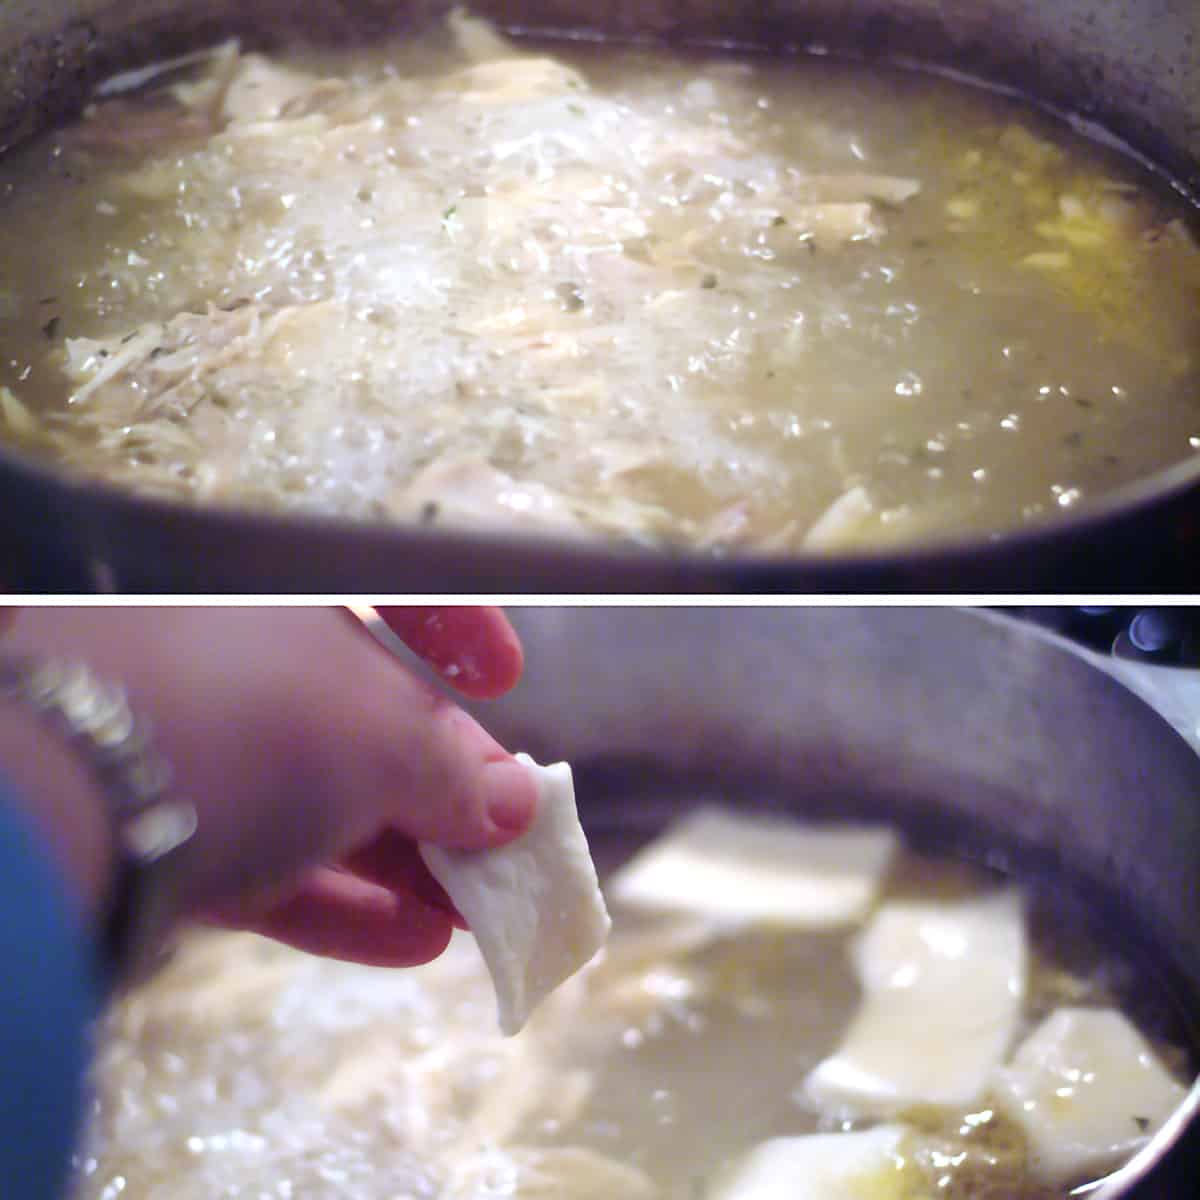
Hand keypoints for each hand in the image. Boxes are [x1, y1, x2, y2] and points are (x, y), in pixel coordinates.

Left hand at [1, 606, 536, 969]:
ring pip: (315, 799)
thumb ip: (456, 774)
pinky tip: (413, 941)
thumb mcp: (385, 739)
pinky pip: (265, 858)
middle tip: (502, 845)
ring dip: (404, 860)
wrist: (69, 805)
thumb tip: (517, 805)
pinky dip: (340, 899)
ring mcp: (190, 745)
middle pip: (360, 716)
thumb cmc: (255, 722)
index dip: (461, 626)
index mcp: (286, 595)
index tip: (507, 678)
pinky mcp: (155, 834)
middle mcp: (234, 654)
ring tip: (474, 913)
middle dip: (443, 787)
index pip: (383, 588)